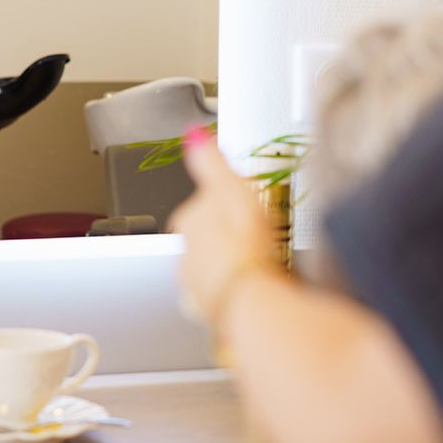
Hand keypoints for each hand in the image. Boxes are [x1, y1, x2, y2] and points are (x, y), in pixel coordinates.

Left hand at [172, 127, 276, 324]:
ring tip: (257, 261)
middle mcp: (185, 251)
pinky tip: (255, 285)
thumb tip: (191, 135)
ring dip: (231, 262)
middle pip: (206, 235)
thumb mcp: (230, 187)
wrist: (251, 299)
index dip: (226, 204)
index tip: (243, 206)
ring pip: (213, 264)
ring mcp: (196, 281)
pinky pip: (225, 290)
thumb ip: (210, 161)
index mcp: (188, 218)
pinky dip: (237, 287)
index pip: (202, 204)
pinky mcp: (212, 306)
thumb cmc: (244, 244)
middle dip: (226, 235)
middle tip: (254, 234)